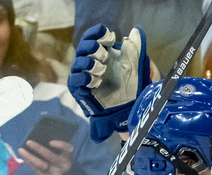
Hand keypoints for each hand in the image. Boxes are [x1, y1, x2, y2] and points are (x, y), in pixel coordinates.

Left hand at [18, 139, 73, 174]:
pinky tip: (24, 157)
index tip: (50, 142)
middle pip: (51, 156)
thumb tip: (39, 135)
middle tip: (28, 142)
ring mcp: (55, 173)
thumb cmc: (59, 160)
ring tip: (21, 150)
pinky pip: (37, 170)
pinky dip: (30, 163)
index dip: (60, 145)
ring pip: (41, 164)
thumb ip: (55, 146)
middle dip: (39, 148)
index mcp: (68, 155)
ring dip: (30, 157)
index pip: (68, 148)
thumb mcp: (62, 154)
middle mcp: (63, 165)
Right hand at [67, 24, 151, 141]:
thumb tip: (136, 31)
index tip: (109, 36)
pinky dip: (84, 78)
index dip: (97, 33)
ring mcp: (83, 75)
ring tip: (102, 69)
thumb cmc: (129, 84)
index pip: (92, 36)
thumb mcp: (135, 65)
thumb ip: (136, 48)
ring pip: (77, 63)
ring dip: (89, 63)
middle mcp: (89, 61)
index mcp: (100, 52)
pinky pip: (75, 81)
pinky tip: (96, 81)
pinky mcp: (79, 90)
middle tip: (104, 54)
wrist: (128, 106)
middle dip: (92, 47)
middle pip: (82, 47)